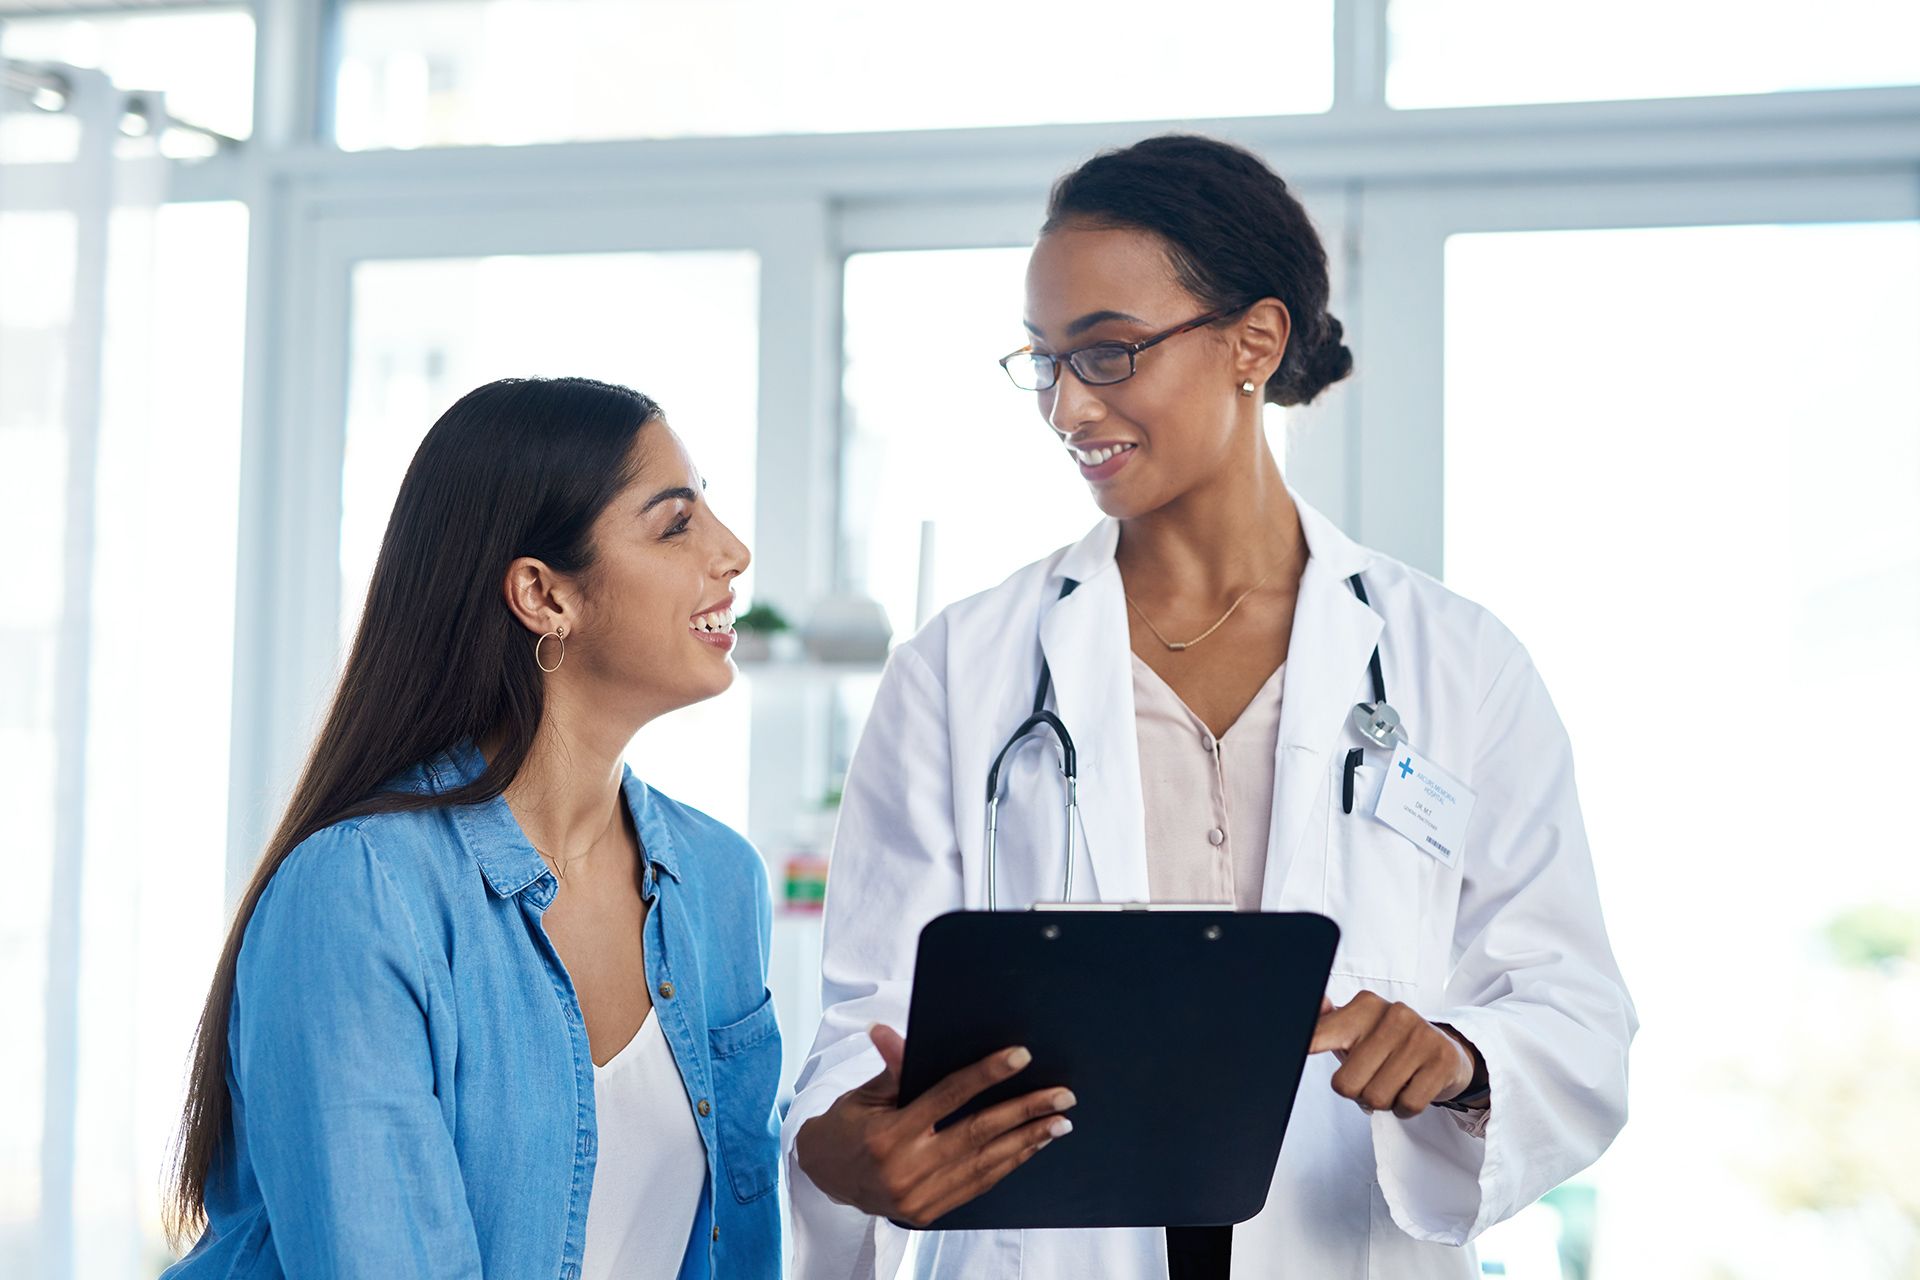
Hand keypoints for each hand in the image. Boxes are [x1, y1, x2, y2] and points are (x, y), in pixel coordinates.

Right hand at [794, 1025, 1076, 1226]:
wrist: (824, 1177)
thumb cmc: (848, 1126)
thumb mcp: (864, 1094)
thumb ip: (893, 1069)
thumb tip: (893, 1032)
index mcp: (889, 1134)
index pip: (947, 1097)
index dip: (986, 1075)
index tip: (1020, 1057)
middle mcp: (906, 1169)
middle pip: (978, 1133)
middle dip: (1025, 1112)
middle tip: (1062, 1097)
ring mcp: (919, 1196)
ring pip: (985, 1164)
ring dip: (1027, 1141)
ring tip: (1059, 1123)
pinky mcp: (927, 1213)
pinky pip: (977, 1186)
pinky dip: (1007, 1165)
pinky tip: (1030, 1147)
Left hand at [1310, 992, 1480, 1118]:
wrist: (1446, 1051)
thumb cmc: (1389, 1044)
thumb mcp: (1355, 1031)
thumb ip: (1327, 1024)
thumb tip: (1317, 1003)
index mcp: (1364, 1006)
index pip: (1323, 1033)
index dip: (1308, 1046)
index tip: (1296, 1050)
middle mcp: (1393, 1014)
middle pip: (1346, 1084)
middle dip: (1357, 1092)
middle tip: (1371, 1079)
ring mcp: (1420, 1036)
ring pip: (1376, 1098)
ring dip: (1382, 1102)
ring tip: (1393, 1082)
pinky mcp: (1441, 1061)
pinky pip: (1407, 1105)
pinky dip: (1404, 1109)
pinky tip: (1410, 1089)